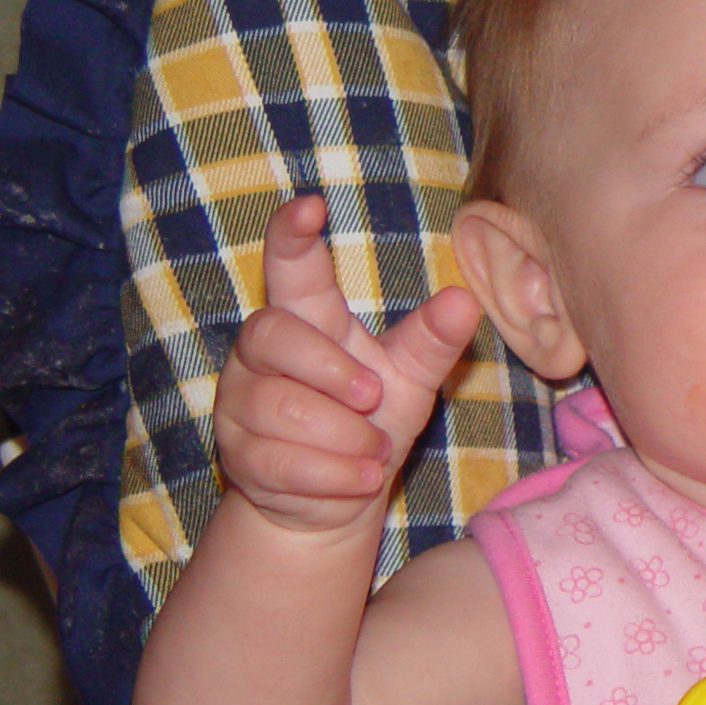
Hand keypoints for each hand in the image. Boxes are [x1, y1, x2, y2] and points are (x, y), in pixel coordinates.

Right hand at [212, 193, 479, 532]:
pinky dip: (332, 474)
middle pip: (273, 335)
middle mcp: (261, 352)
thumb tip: (466, 298)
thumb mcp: (409, 377)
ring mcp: (241, 403)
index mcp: (306, 318)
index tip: (309, 206)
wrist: (334, 498)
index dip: (292, 235)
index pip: (291, 267)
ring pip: (281, 408)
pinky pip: (280, 460)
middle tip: (373, 395)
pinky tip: (360, 477)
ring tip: (374, 450)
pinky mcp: (239, 456)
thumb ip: (432, 339)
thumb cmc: (369, 419)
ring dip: (342, 435)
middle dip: (329, 370)